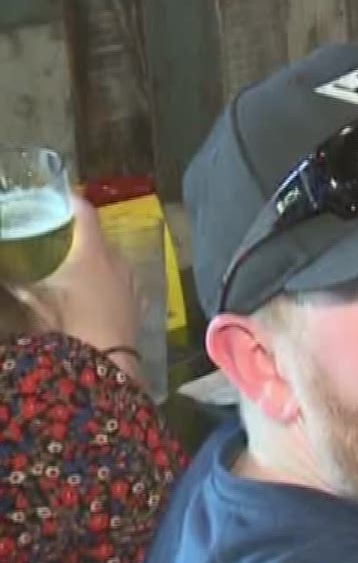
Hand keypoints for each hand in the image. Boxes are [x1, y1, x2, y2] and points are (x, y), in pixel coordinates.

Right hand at [13, 196, 141, 359]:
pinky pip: (120, 281)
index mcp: (93, 252)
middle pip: (96, 237)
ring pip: (110, 260)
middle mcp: (118, 260)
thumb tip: (5, 274)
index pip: (84, 212)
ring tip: (70, 267)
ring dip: (92, 260)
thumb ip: (14, 283)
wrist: (108, 364)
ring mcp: (132, 281)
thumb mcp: (32, 304)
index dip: (70, 201)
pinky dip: (106, 280)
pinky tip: (92, 292)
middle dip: (76, 236)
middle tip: (53, 238)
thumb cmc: (68, 327)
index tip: (55, 198)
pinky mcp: (138, 302)